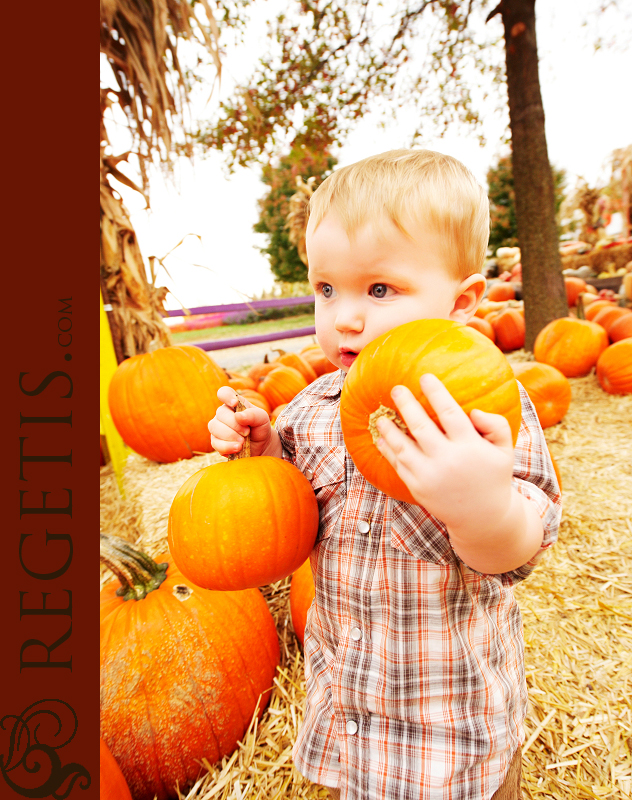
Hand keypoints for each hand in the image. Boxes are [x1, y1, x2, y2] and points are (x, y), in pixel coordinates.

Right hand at [209, 386, 280, 457]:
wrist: (261, 446)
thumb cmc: (260, 428)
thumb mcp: (262, 419)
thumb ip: (253, 415)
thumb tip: (238, 416)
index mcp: (234, 403)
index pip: (224, 393)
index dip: (226, 396)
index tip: (235, 404)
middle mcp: (223, 414)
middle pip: (221, 413)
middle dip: (235, 424)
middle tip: (247, 432)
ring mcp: (217, 428)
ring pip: (215, 427)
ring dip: (231, 435)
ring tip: (243, 442)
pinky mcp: (216, 442)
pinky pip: (216, 443)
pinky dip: (228, 446)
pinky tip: (238, 448)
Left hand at [375, 374, 542, 572]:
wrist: (483, 518)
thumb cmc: (493, 476)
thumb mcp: (505, 450)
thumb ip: (496, 425)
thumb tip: (473, 411)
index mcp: (470, 447)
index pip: (449, 413)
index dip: (436, 393)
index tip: (425, 377)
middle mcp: (447, 460)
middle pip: (420, 427)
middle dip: (406, 404)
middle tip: (396, 388)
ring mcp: (430, 475)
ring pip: (403, 447)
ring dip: (388, 429)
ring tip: (380, 415)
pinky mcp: (418, 487)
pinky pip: (398, 465)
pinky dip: (387, 450)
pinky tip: (380, 437)